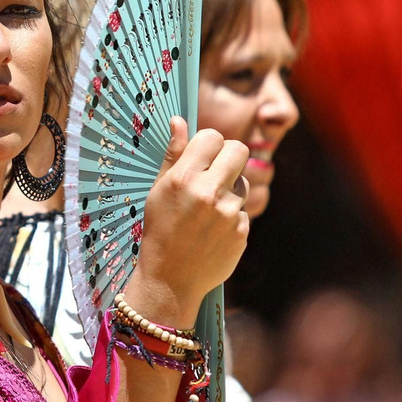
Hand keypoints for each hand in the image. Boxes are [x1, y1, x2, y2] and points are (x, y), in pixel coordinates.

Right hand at [129, 117, 249, 325]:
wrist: (169, 280)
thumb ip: (173, 155)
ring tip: (209, 210)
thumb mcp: (158, 191)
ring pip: (243, 183)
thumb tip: (179, 121)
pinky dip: (232, 217)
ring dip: (230, 190)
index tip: (203, 156)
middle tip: (217, 172)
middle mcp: (208, 192)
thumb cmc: (160, 231)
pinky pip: (243, 211)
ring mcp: (228, 213)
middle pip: (239, 151)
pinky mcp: (242, 232)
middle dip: (229, 157)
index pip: (212, 137)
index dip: (209, 144)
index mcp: (183, 178)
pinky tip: (213, 232)